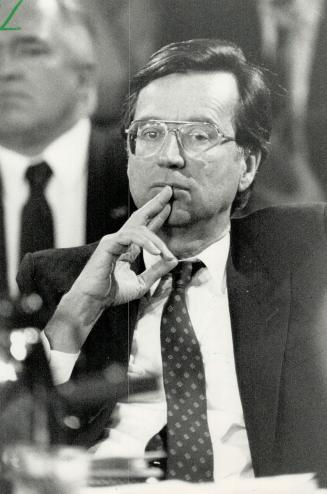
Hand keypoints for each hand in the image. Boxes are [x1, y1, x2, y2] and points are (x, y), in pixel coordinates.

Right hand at [45, 186, 177, 351]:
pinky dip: (145, 243)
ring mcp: (113, 241)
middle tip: (168, 191)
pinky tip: (156, 252)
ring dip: (157, 240)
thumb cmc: (112, 293)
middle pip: (139, 217)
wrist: (92, 301)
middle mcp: (120, 240)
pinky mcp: (109, 245)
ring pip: (140, 230)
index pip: (144, 228)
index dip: (157, 216)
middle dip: (154, 204)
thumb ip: (157, 270)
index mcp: (126, 248)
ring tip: (167, 254)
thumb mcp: (142, 282)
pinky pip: (130, 237)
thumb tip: (174, 259)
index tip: (169, 206)